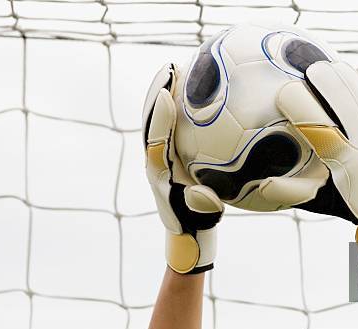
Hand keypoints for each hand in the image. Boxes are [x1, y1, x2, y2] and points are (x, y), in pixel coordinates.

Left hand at [142, 64, 223, 273]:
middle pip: (150, 121)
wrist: (185, 232)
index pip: (156, 140)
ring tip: (176, 69)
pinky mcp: (168, 153)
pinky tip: (190, 90)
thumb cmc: (196, 225)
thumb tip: (207, 197)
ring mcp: (159, 155)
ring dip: (163, 93)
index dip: (159, 116)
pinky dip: (174, 105)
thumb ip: (203, 207)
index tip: (165, 93)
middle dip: (158, 92)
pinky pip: (169, 124)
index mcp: (159, 173)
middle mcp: (154, 160)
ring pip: (155, 119)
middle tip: (171, 68)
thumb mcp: (203, 217)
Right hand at [261, 61, 357, 255]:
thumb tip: (265, 184)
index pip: (316, 124)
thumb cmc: (343, 199)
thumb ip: (290, 193)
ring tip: (321, 69)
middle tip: (303, 74)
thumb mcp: (316, 200)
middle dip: (319, 78)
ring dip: (338, 74)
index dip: (297, 103)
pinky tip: (349, 76)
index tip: (284, 95)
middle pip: (340, 96)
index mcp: (342, 159)